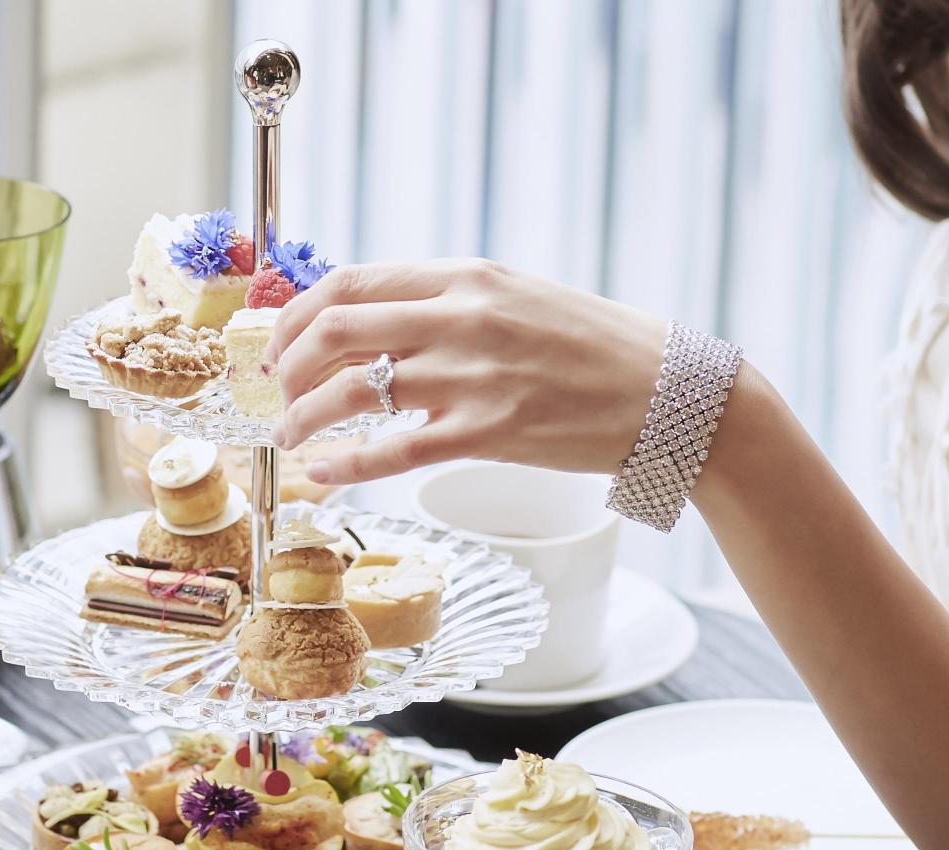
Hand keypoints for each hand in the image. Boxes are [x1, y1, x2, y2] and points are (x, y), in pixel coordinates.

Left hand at [266, 259, 664, 484]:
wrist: (673, 393)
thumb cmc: (597, 349)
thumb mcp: (518, 300)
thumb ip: (451, 305)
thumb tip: (380, 325)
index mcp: (466, 276)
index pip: (351, 282)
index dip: (297, 313)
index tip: (280, 342)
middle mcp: (462, 317)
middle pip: (335, 329)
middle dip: (287, 365)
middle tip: (275, 393)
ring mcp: (474, 375)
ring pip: (352, 391)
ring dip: (303, 418)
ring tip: (288, 440)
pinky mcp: (490, 432)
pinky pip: (393, 451)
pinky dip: (345, 465)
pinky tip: (323, 475)